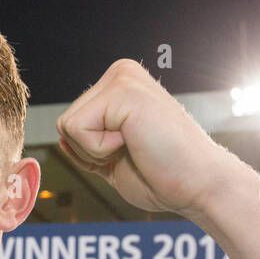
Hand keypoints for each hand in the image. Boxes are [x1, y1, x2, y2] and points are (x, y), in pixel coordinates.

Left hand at [56, 59, 255, 222]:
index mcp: (119, 85)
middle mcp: (120, 73)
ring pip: (67, 125)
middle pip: (64, 123)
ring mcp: (123, 77)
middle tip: (135, 152)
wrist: (198, 185)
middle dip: (91, 152)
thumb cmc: (163, 176)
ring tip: (136, 146)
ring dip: (96, 151)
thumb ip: (88, 144)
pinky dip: (100, 149)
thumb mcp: (114, 159)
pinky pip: (77, 129)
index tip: (131, 153)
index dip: (91, 153)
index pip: (71, 124)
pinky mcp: (123, 90)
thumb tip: (60, 135)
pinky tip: (135, 142)